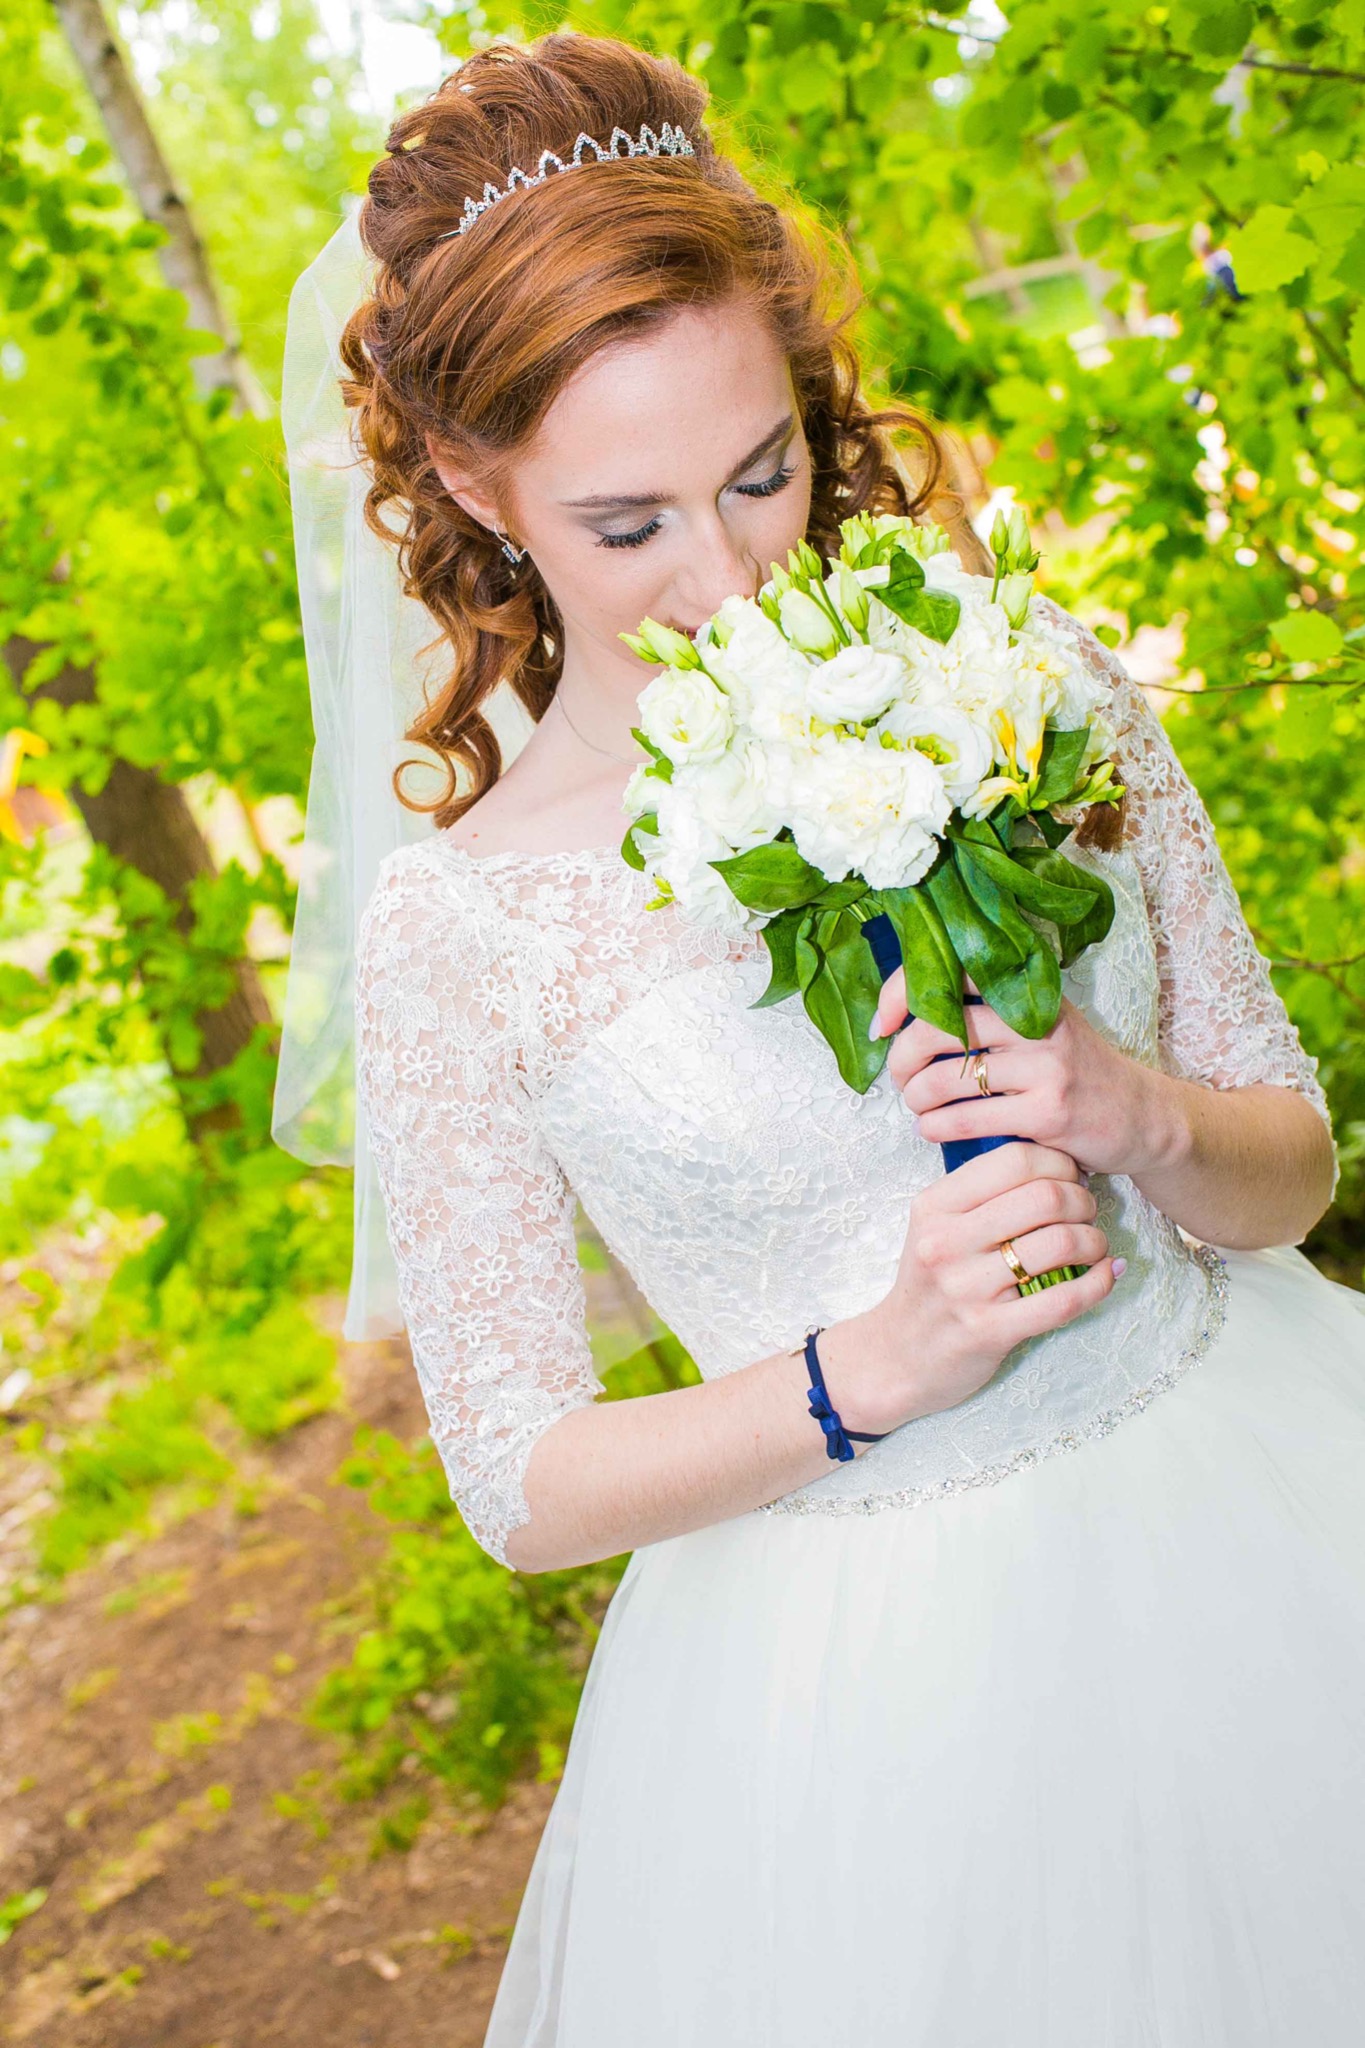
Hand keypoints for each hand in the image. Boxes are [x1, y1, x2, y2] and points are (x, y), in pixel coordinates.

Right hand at [825, 1142, 1120, 1434]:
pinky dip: (1098, 1283)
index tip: (1069, 1178)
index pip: (1014, 1160)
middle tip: (1087, 1213)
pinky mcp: (989, 1330)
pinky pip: (1064, 1300)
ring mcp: (967, 1288)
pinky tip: (1106, 1275)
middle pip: (1045, 1196)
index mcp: (935, 1206)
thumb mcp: (935, 1227)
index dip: (1058, 1162)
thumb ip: (981, 1195)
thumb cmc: (930, 1286)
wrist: (898, 1357)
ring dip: (1094, 1241)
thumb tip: (1055, 1165)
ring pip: (1060, 1244)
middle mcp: (946, 1241)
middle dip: (1082, 1201)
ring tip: (1094, 1246)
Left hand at [872, 970, 1179, 1178]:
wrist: (1142, 1116)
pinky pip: (968, 1119)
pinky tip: (933, 1129)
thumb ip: (990, 1010)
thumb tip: (907, 1011)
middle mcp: (1038, 1020)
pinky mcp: (1049, 1112)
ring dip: (917, 1098)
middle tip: (898, 1076)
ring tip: (917, 1106)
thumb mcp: (1043, 1022)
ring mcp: (1046, 1066)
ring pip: (947, 1079)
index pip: (952, 971)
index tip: (882, 1023)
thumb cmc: (1076, 1069)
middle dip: (902, 1056)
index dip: (902, 992)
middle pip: (939, 1027)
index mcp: (1030, 990)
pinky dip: (937, 1127)